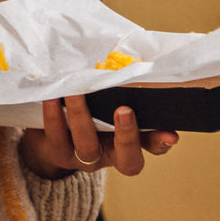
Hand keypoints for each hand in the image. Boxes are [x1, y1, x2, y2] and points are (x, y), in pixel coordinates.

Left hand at [19, 95, 178, 179]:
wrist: (48, 136)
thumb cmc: (86, 108)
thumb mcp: (105, 101)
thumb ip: (121, 89)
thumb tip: (131, 61)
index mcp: (128, 142)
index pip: (153, 146)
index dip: (162, 142)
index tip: (171, 134)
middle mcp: (110, 155)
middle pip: (127, 159)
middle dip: (127, 135)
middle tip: (124, 109)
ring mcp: (84, 158)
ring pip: (88, 145)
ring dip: (82, 116)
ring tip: (76, 91)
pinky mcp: (58, 153)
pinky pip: (57, 137)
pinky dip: (54, 114)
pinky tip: (53, 96)